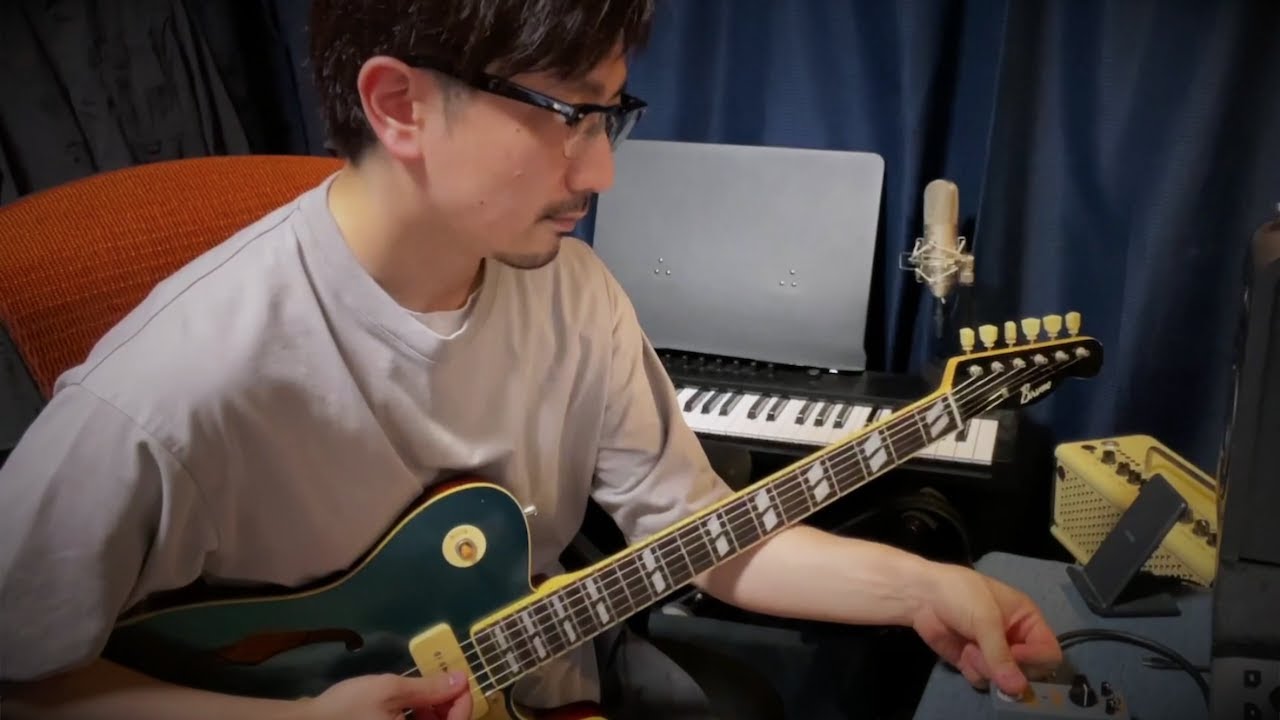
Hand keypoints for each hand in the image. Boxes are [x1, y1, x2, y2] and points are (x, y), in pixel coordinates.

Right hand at [298, 671, 472, 719]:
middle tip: (440, 682)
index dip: (463, 703)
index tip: (460, 680)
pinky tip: (407, 705)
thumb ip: (429, 688)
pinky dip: (417, 719)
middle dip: (447, 707)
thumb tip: (460, 680)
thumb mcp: (390, 691)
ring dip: (432, 713)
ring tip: (420, 692)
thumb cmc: (347, 709)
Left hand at [910, 563, 1062, 696]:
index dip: (1035, 659)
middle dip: (1006, 667)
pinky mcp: (974, 662)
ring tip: (970, 649)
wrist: (922, 595)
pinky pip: (983, 680)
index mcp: (1027, 620)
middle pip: (1029, 672)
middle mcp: (1016, 639)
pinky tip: (962, 652)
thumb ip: (1001, 655)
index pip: (1049, 652)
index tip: (1014, 654)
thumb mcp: (985, 619)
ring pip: (1004, 680)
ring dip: (986, 668)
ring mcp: (994, 653)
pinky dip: (973, 670)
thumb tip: (1018, 690)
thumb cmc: (960, 595)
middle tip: (987, 654)